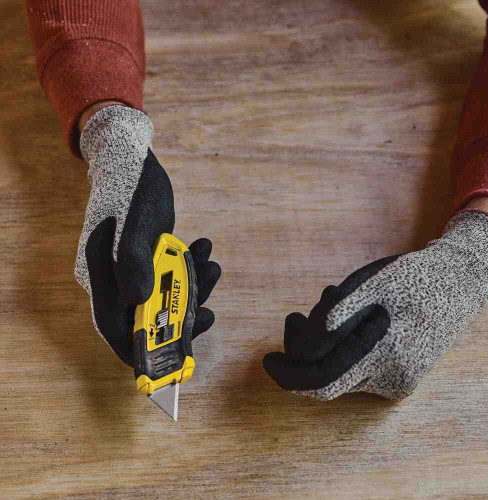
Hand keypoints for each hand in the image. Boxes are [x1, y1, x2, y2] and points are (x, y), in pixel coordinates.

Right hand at [75, 106, 220, 365]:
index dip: (147, 351)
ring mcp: (133, 271)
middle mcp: (116, 280)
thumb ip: (135, 261)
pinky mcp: (150, 260)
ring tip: (213, 263)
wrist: (136, 159)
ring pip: (168, 295)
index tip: (180, 356)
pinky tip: (205, 249)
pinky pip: (173, 275)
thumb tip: (140, 302)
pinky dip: (192, 267)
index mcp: (103, 278)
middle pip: (151, 316)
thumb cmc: (133, 186)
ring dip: (195, 285)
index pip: (120, 330)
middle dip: (185, 309)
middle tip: (210, 298)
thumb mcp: (139, 222)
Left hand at [264, 211, 487, 400]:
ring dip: (322, 348)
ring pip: (342, 375)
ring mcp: (399, 381)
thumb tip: (311, 329)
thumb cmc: (411, 277)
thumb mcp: (373, 282)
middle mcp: (391, 377)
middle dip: (300, 357)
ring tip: (323, 308)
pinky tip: (344, 321)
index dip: (287, 374)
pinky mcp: (402, 378)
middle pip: (326, 382)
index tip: (267, 359)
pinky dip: (342, 350)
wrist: (459, 283)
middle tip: (292, 319)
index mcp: (383, 353)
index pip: (319, 380)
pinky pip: (359, 371)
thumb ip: (342, 308)